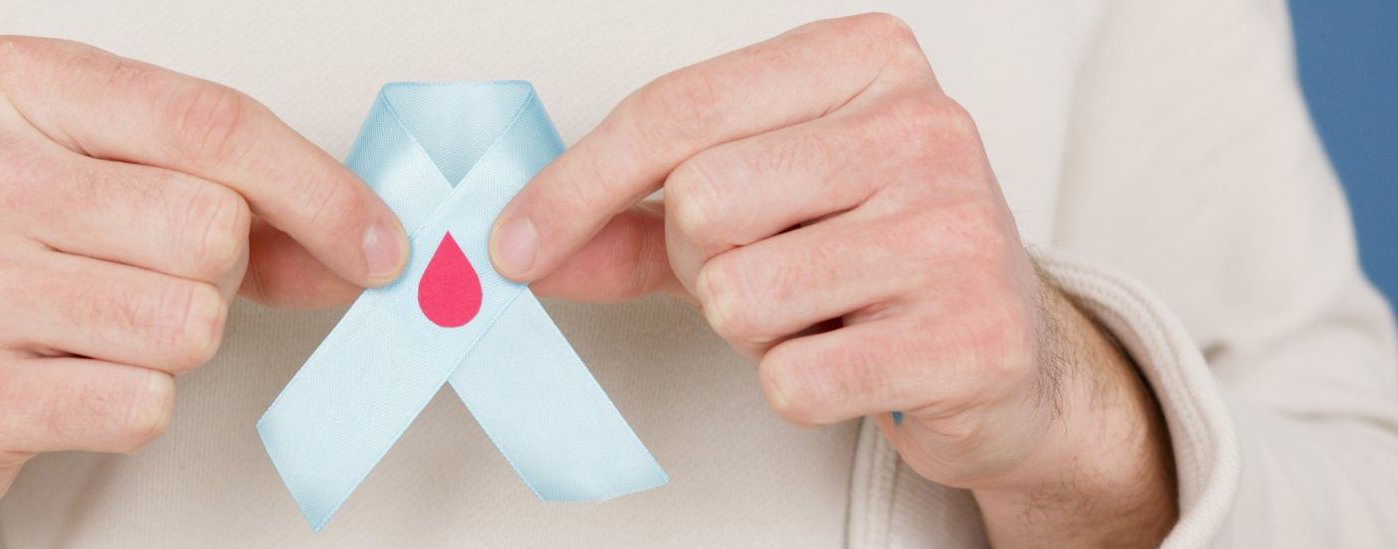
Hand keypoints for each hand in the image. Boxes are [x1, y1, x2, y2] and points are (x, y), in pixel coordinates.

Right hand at [0, 36, 406, 546]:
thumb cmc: (10, 271)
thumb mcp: (111, 193)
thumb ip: (243, 203)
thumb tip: (368, 246)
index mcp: (16, 87)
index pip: (214, 122)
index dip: (319, 190)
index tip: (378, 241)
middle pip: (213, 229)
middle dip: (216, 275)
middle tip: (146, 282)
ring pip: (188, 321)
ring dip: (173, 345)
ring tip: (96, 333)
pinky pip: (142, 402)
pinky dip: (132, 407)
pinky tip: (67, 383)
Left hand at [497, 14, 1176, 546]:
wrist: (1004, 353)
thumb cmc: (867, 256)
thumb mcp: (749, 209)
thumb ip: (629, 219)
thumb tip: (521, 245)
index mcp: (865, 59)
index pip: (677, 111)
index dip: (577, 186)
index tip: (515, 242)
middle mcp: (923, 127)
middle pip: (702, 204)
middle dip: (703, 263)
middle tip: (770, 269)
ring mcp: (957, 231)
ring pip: (739, 299)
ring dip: (752, 331)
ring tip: (820, 312)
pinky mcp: (972, 337)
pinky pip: (794, 380)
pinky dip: (799, 387)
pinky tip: (855, 359)